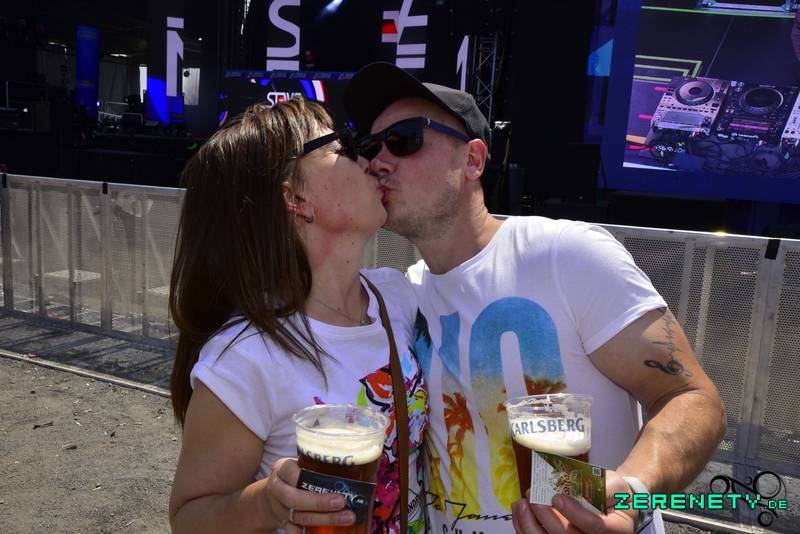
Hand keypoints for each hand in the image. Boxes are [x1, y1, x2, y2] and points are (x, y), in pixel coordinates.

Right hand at [259, 458, 355, 532]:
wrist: (266, 499)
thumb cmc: (290, 477)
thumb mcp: (295, 465)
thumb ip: (313, 465)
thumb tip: (349, 466)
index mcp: (282, 470)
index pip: (292, 474)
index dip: (308, 479)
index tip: (326, 481)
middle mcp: (278, 489)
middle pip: (295, 499)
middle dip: (319, 502)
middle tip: (341, 502)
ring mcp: (280, 509)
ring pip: (300, 516)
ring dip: (324, 519)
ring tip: (346, 518)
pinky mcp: (283, 523)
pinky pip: (293, 531)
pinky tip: (323, 533)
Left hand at [511, 470, 636, 533]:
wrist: (611, 505)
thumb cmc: (613, 494)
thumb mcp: (616, 485)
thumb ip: (604, 487)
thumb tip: (580, 486)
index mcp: (614, 530)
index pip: (595, 527)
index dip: (575, 514)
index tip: (557, 497)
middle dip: (546, 517)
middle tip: (532, 496)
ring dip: (530, 524)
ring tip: (521, 504)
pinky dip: (525, 527)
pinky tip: (519, 511)